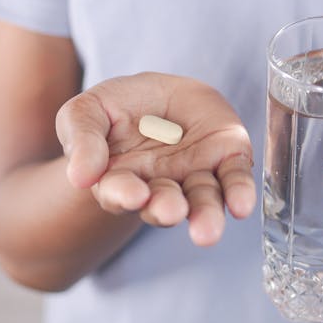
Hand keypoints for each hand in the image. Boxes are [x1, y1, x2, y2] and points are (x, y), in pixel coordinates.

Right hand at [55, 73, 255, 245]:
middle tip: (170, 210)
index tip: (133, 195)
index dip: (126, 194)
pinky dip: (240, 192)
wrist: (160, 92)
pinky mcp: (227, 158)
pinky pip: (235, 178)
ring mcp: (195, 175)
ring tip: (207, 231)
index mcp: (121, 180)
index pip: (120, 193)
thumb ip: (81, 139)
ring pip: (203, 199)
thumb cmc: (118, 107)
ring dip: (206, 215)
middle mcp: (160, 186)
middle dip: (166, 209)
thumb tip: (80, 177)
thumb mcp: (87, 111)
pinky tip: (241, 206)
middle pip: (164, 203)